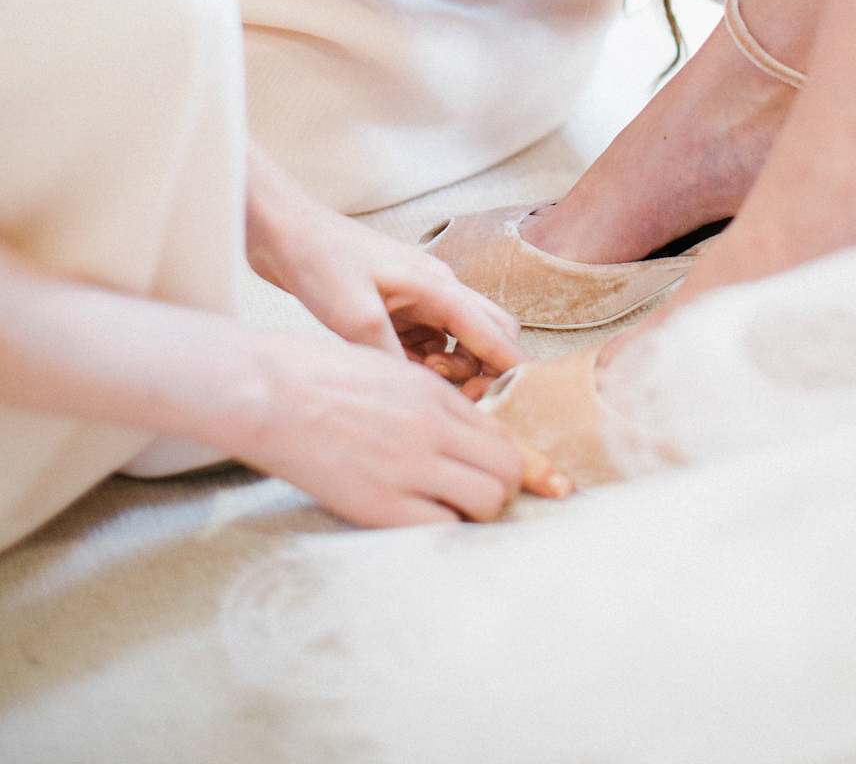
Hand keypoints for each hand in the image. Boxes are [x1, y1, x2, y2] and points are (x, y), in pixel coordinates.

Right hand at [233, 327, 571, 525]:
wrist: (264, 389)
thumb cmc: (312, 375)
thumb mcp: (384, 370)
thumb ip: (424, 401)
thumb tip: (455, 433)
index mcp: (432, 392)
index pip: (502, 432)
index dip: (525, 461)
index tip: (547, 481)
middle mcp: (432, 426)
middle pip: (506, 469)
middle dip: (502, 488)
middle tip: (475, 497)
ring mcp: (409, 465)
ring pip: (487, 500)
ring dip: (476, 512)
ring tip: (446, 510)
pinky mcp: (379, 503)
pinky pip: (442, 528)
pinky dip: (441, 529)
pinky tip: (418, 521)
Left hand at [245, 142, 524, 384]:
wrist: (284, 232)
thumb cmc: (319, 260)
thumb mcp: (353, 314)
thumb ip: (392, 357)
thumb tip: (421, 398)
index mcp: (437, 287)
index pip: (493, 333)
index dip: (511, 369)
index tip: (520, 403)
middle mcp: (436, 290)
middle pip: (488, 333)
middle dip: (485, 369)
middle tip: (461, 397)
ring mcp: (416, 298)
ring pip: (458, 342)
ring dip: (451, 368)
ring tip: (418, 382)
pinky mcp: (396, 308)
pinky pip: (427, 342)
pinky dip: (422, 362)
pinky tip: (394, 370)